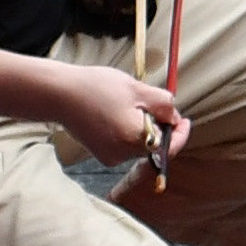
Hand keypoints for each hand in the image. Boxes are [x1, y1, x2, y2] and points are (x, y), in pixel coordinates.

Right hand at [53, 63, 188, 169]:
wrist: (59, 94)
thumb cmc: (96, 88)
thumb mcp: (137, 89)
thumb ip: (164, 105)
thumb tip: (175, 118)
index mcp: (135, 139)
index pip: (169, 145)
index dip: (180, 133)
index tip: (185, 121)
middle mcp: (124, 154)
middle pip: (155, 144)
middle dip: (158, 125)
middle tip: (149, 102)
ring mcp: (111, 156)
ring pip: (140, 144)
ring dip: (142, 127)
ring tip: (125, 104)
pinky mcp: (102, 154)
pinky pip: (125, 145)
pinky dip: (127, 132)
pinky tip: (114, 113)